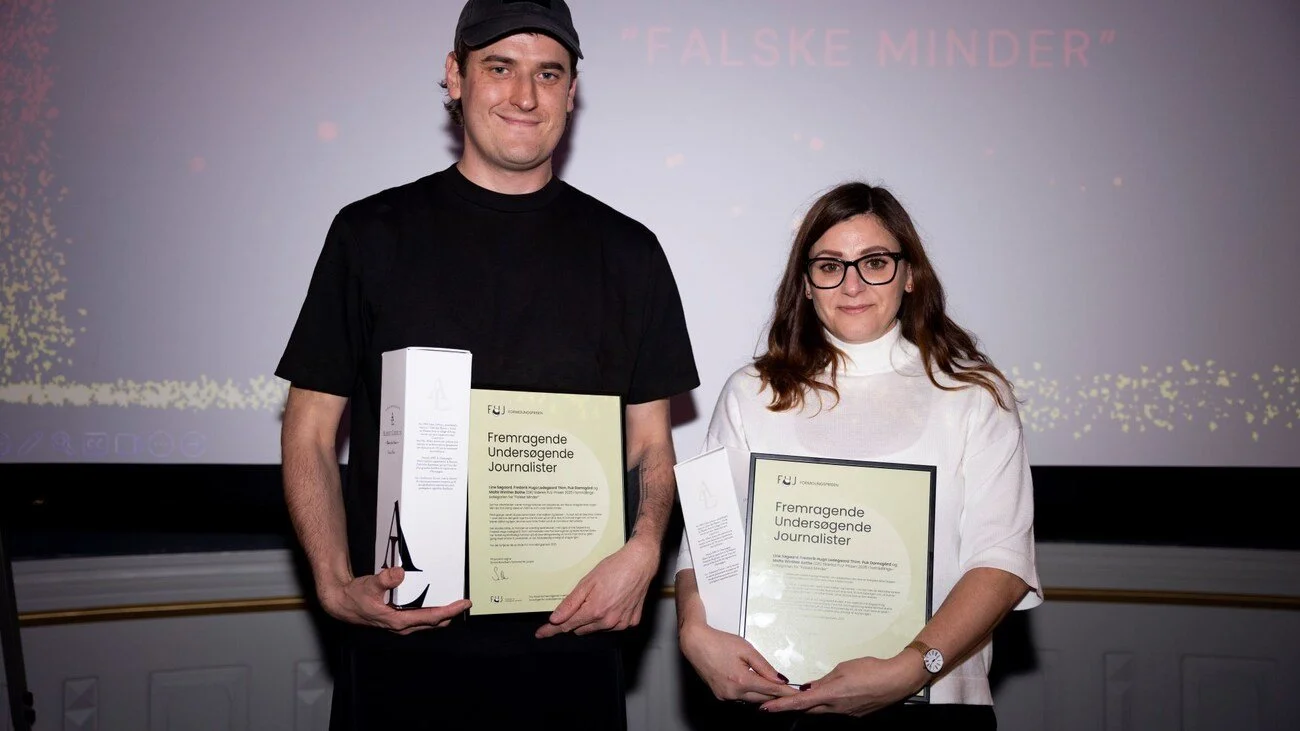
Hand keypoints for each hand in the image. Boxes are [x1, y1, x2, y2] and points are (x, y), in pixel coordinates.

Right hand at [318, 566, 470, 634]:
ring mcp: (401, 625)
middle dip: (451, 613)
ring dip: (442, 614)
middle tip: (464, 602)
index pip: (431, 618)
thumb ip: (384, 579)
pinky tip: (436, 603)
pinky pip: (421, 618)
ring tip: (455, 603)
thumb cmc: (355, 596)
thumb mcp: (369, 585)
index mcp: (398, 621)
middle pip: (434, 622)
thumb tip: (399, 573)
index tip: (463, 604)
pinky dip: (432, 612)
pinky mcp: (399, 621)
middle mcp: (402, 626)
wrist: (342, 604)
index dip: (450, 611)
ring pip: (428, 622)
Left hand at [535, 537, 657, 637]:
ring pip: (596, 628)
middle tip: (582, 600)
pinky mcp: (631, 621)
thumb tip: (555, 618)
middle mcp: (609, 621)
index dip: (552, 629)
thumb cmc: (615, 568)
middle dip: (576, 619)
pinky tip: (613, 601)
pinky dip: (609, 617)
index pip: (567, 625)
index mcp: (595, 611)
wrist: (641, 562)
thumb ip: (570, 603)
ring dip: (592, 618)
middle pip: (580, 629)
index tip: (541, 633)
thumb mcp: (587, 582)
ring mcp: (621, 623)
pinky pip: (613, 625)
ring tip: (601, 596)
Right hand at [679, 620, 795, 702]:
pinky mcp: (720, 695)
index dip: (785, 692)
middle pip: (762, 699)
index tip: (797, 694)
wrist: (696, 643)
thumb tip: (780, 679)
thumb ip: (764, 666)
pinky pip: (741, 699)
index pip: (770, 690)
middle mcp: (732, 693)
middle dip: (777, 696)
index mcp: (741, 680)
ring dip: (764, 696)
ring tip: (776, 690)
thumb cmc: (719, 642)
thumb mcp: (746, 649)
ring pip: (752, 700)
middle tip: (790, 693)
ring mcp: (725, 696)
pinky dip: (750, 694)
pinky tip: (756, 687)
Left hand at [758, 653, 926, 715]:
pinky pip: (835, 710)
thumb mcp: (842, 669)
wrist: (896, 680)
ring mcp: (846, 714)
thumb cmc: (871, 670)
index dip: (781, 706)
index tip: (766, 708)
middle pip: (808, 710)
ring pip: (821, 710)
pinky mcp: (856, 714)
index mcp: (830, 695)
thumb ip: (824, 680)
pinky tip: (829, 696)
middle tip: (778, 702)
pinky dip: (827, 704)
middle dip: (793, 706)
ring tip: (805, 695)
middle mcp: (836, 709)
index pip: (799, 703)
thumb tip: (811, 687)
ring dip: (811, 704)